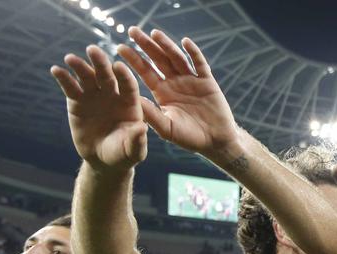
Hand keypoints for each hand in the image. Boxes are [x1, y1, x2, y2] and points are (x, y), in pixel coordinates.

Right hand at [50, 46, 147, 172]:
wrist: (104, 160)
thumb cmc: (124, 154)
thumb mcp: (133, 151)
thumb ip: (137, 140)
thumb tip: (142, 129)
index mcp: (130, 103)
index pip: (128, 85)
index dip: (124, 76)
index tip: (118, 66)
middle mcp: (113, 94)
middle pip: (106, 75)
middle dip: (100, 63)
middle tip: (92, 50)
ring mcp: (94, 95)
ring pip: (87, 77)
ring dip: (79, 66)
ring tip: (70, 58)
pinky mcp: (77, 100)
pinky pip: (70, 87)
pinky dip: (63, 78)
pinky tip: (56, 70)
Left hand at [116, 27, 239, 160]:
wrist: (216, 142)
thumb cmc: (190, 138)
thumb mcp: (167, 128)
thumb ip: (152, 115)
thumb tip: (135, 100)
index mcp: (162, 92)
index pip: (145, 72)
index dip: (134, 60)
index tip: (120, 48)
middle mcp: (175, 83)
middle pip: (158, 59)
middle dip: (146, 45)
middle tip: (133, 30)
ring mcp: (191, 80)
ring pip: (177, 58)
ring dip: (167, 45)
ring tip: (155, 33)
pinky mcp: (208, 82)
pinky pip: (200, 64)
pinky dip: (194, 53)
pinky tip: (185, 42)